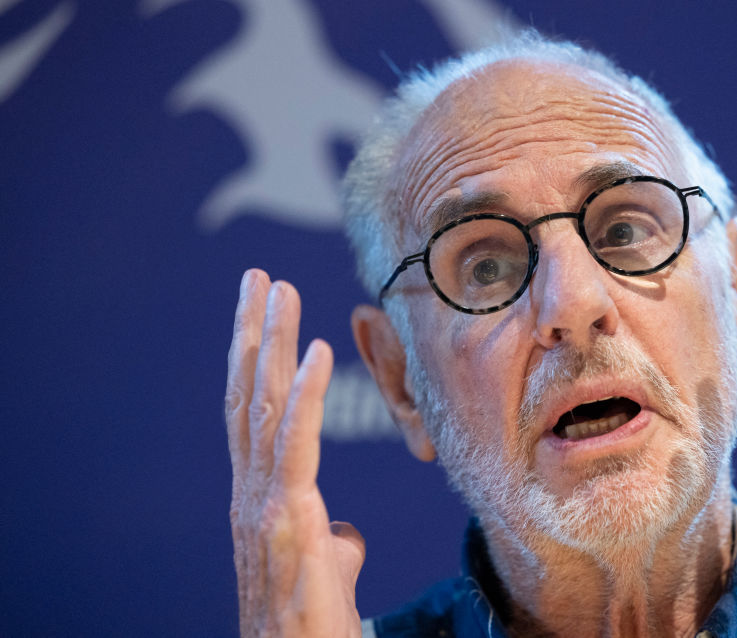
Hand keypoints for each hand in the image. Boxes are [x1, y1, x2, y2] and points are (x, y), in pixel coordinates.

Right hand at [226, 269, 365, 636]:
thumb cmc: (309, 624)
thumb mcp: (322, 567)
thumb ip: (326, 535)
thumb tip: (341, 525)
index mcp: (261, 495)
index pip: (254, 413)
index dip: (256, 360)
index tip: (262, 312)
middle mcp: (252, 490)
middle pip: (249, 395)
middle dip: (254, 333)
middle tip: (259, 278)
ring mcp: (263, 502)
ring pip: (263, 405)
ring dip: (270, 343)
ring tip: (278, 289)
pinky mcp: (287, 517)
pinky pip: (296, 442)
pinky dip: (304, 392)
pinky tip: (315, 349)